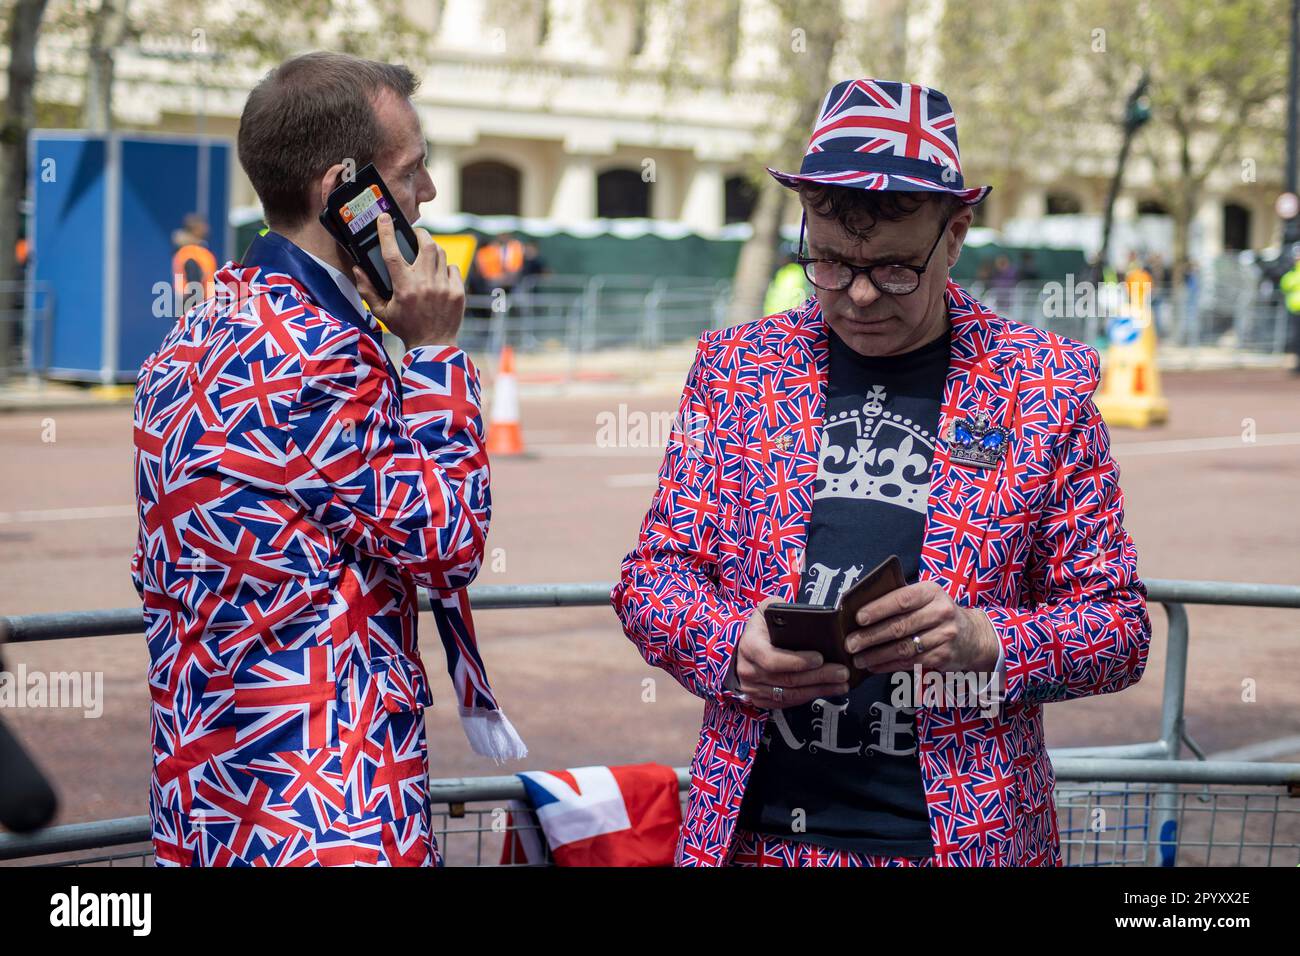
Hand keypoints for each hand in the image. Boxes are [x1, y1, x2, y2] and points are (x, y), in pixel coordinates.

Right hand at [352, 213, 463, 349]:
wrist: (434, 346)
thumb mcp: (381, 312)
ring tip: (425, 253)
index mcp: (403, 287)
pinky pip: (452, 268)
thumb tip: (358, 269)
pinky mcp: (457, 292)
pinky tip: (438, 273)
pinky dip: (445, 266)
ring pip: (440, 253)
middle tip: (414, 234)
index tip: (384, 218)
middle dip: (419, 233)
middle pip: (425, 244)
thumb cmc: (405, 328)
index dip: (386, 232)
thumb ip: (367, 290)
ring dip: (432, 249)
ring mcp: (443, 287)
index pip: (392, 252)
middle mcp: (424, 284)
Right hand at [731, 598, 850, 708]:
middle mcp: (748, 670)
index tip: (820, 658)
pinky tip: (827, 690)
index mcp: (750, 646)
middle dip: (819, 677)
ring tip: (841, 684)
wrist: (744, 648)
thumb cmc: (761, 627)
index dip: (798, 661)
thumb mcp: (766, 609)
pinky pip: (788, 702)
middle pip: (788, 679)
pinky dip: (809, 697)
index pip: (773, 659)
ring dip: (819, 690)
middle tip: (842, 672)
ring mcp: (753, 688)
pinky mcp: (760, 700)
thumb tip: (805, 614)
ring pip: (791, 695)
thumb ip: (781, 607)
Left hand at [845, 581, 998, 674]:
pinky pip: (910, 662)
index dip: (878, 609)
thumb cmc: (937, 612)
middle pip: (900, 626)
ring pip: (904, 648)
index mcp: (931, 592)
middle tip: (850, 643)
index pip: (902, 599)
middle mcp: (940, 612)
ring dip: (877, 655)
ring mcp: (944, 636)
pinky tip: (874, 666)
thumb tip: (860, 611)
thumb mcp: (925, 598)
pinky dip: (888, 666)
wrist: (972, 635)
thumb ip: (899, 600)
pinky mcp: (943, 656)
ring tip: (858, 659)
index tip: (858, 618)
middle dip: (871, 636)